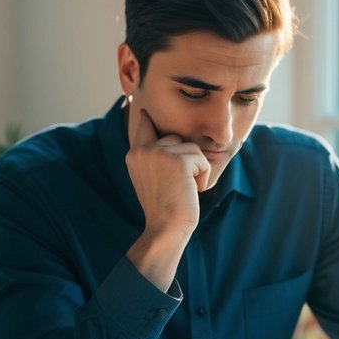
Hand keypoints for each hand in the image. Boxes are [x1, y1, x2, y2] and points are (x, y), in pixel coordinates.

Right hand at [126, 108, 210, 233]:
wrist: (165, 228)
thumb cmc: (162, 207)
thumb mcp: (148, 176)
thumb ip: (152, 155)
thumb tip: (152, 128)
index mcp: (134, 153)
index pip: (144, 124)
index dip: (148, 118)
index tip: (145, 111)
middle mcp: (144, 149)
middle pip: (177, 138)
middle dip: (185, 159)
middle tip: (178, 184)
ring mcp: (160, 153)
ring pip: (192, 149)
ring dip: (196, 169)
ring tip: (184, 188)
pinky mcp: (178, 161)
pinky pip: (202, 161)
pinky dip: (203, 177)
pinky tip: (192, 191)